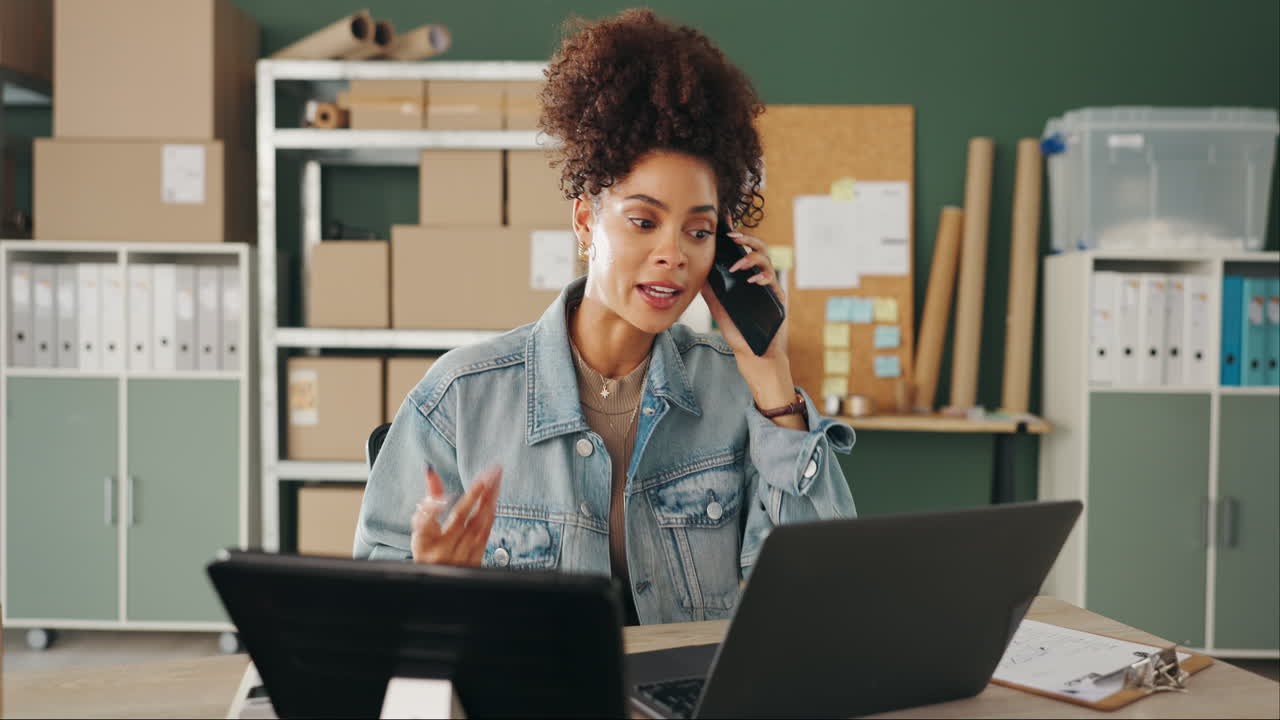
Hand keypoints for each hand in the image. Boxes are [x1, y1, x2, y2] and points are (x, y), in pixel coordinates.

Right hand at [411, 465, 500, 565]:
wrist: (439, 580)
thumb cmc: (428, 551)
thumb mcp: (421, 528)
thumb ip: (428, 499)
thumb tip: (430, 472)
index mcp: (423, 542)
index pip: (426, 523)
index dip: (433, 509)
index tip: (443, 497)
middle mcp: (441, 551)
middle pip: (459, 518)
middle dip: (475, 493)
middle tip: (487, 474)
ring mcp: (459, 558)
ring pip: (476, 525)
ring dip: (488, 501)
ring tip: (496, 481)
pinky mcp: (474, 561)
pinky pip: (484, 535)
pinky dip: (490, 516)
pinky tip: (495, 502)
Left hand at [699, 230, 788, 361]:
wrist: (755, 355)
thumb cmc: (739, 333)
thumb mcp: (720, 310)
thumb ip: (712, 293)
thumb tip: (699, 275)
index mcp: (748, 278)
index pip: (744, 250)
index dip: (738, 235)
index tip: (727, 221)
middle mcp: (761, 279)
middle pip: (760, 248)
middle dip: (747, 238)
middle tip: (732, 236)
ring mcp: (771, 288)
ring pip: (767, 261)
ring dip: (751, 258)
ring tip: (737, 265)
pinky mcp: (778, 299)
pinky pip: (773, 282)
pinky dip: (762, 277)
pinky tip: (752, 280)